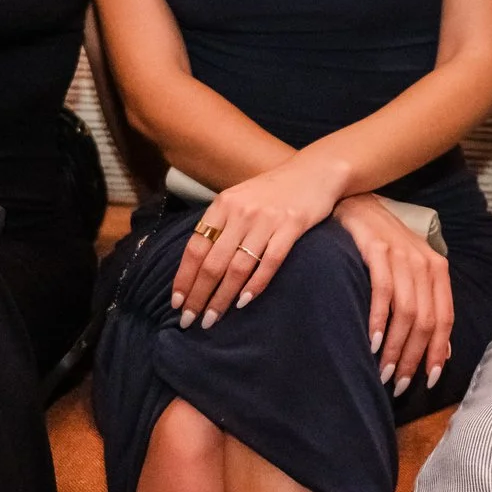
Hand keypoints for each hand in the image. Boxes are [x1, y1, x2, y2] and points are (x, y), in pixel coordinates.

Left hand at [175, 155, 344, 325]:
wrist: (315, 171)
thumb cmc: (274, 190)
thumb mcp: (240, 199)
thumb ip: (221, 224)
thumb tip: (198, 263)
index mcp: (223, 205)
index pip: (195, 248)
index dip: (184, 278)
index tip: (176, 302)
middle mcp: (241, 212)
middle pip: (213, 262)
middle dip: (198, 295)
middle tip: (189, 320)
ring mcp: (267, 219)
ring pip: (238, 267)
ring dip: (222, 297)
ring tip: (212, 319)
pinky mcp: (292, 226)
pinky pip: (270, 262)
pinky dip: (256, 285)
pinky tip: (244, 303)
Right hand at [334, 195, 452, 398]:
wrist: (356, 204)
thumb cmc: (382, 246)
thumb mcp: (411, 272)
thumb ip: (427, 305)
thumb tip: (442, 352)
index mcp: (437, 269)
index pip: (445, 318)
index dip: (437, 352)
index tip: (428, 380)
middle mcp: (425, 262)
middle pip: (426, 321)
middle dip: (413, 357)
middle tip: (398, 384)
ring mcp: (401, 254)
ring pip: (407, 311)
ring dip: (395, 347)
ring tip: (384, 372)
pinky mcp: (377, 249)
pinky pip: (383, 291)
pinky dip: (379, 320)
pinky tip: (372, 342)